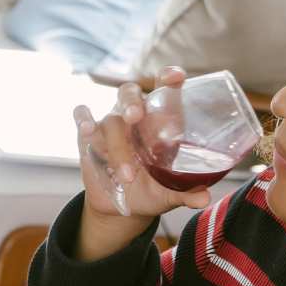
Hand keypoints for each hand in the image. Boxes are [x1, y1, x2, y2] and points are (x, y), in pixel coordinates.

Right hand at [74, 68, 212, 220]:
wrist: (124, 207)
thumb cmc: (152, 190)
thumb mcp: (170, 193)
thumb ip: (187, 192)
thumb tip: (204, 199)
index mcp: (160, 120)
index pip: (164, 89)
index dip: (168, 78)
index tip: (175, 78)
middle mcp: (134, 117)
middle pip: (130, 94)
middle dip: (132, 103)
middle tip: (135, 117)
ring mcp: (110, 125)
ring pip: (110, 119)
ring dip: (117, 145)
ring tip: (127, 174)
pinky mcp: (88, 136)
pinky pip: (82, 117)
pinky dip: (83, 120)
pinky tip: (87, 131)